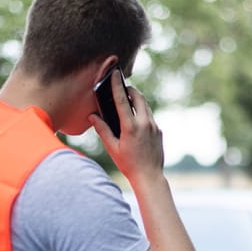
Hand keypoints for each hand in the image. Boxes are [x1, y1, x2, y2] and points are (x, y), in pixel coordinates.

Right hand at [89, 70, 164, 184]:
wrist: (149, 176)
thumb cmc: (128, 164)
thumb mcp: (112, 148)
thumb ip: (102, 130)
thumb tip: (92, 116)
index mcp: (130, 127)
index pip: (122, 100)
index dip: (117, 85)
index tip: (114, 74)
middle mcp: (144, 123)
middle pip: (138, 97)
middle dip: (130, 90)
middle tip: (122, 88)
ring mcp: (153, 126)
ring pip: (145, 106)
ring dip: (136, 101)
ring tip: (127, 102)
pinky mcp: (159, 131)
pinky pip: (149, 116)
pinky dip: (141, 113)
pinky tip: (135, 119)